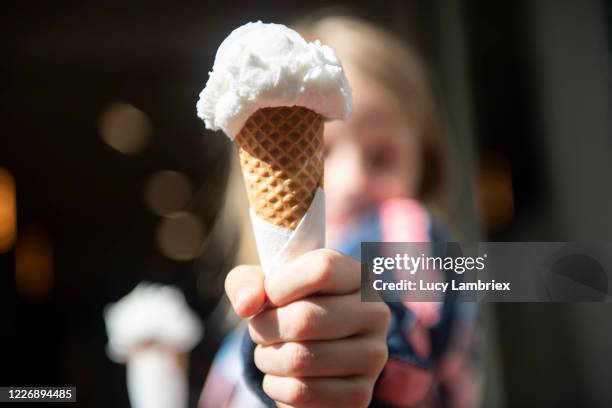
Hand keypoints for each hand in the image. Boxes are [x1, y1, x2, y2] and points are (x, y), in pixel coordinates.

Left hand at [225, 249, 390, 407]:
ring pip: (299, 359)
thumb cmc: (287, 308)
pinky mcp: (359, 394)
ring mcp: (372, 356)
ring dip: (267, 358)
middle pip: (305, 318)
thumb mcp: (264, 286)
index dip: (280, 284)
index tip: (268, 296)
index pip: (322, 269)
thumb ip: (247, 282)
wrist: (310, 354)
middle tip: (260, 329)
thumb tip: (246, 304)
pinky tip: (281, 377)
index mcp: (358, 276)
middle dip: (264, 327)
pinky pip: (301, 392)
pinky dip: (276, 386)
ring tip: (269, 352)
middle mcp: (375, 313)